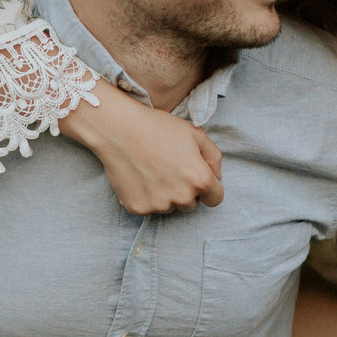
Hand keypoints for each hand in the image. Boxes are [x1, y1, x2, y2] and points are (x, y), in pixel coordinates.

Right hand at [61, 83, 222, 213]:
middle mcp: (181, 197)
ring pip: (170, 207)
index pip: (215, 199)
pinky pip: (149, 208)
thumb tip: (217, 177)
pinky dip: (146, 196)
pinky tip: (139, 177)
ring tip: (152, 170)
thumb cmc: (158, 127)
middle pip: (191, 204)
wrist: (119, 129)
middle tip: (169, 168)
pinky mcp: (138, 208)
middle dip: (185, 191)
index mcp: (199, 179)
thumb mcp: (194, 134)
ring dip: (165, 195)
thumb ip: (213, 158)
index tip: (196, 179)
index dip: (208, 188)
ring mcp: (159, 206)